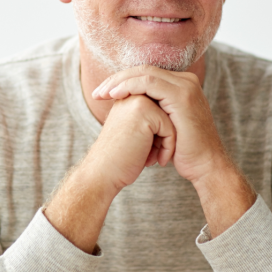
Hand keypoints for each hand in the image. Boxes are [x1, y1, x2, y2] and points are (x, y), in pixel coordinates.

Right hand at [43, 93, 174, 252]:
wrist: (101, 176)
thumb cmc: (117, 163)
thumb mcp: (134, 136)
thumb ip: (146, 119)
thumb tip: (168, 119)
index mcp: (127, 97)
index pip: (161, 111)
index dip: (159, 134)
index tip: (145, 153)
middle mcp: (130, 94)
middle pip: (168, 115)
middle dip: (164, 138)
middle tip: (150, 158)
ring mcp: (136, 100)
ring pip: (171, 121)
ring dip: (166, 143)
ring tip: (150, 159)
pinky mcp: (143, 112)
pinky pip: (170, 128)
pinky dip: (167, 147)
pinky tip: (153, 162)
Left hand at [92, 65, 255, 236]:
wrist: (205, 167)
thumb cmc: (182, 151)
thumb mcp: (165, 125)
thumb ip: (152, 110)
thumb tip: (127, 105)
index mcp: (181, 85)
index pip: (146, 74)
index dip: (122, 80)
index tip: (102, 93)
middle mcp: (186, 81)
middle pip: (144, 70)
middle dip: (117, 79)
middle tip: (97, 92)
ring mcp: (186, 86)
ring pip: (144, 73)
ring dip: (119, 82)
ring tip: (102, 94)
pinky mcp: (182, 96)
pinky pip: (149, 83)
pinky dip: (129, 86)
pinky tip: (115, 95)